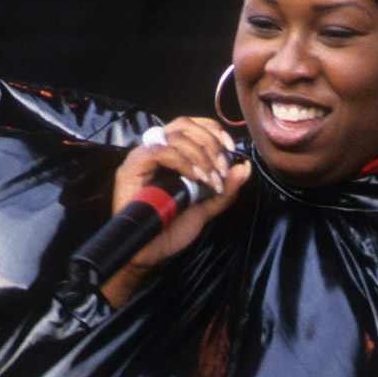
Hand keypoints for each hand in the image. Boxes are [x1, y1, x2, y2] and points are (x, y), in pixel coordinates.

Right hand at [100, 116, 250, 307]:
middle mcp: (156, 150)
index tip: (230, 148)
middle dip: (210, 143)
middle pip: (185, 125)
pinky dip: (182, 161)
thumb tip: (244, 167)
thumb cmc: (172, 229)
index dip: (213, 130)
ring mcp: (143, 157)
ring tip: (210, 180)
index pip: (192, 126)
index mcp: (172, 154)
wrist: (150, 252)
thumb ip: (225, 189)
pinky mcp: (133, 167)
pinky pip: (160, 151)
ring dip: (201, 156)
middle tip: (221, 170)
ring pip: (175, 136)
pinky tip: (195, 178)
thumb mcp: (206, 207)